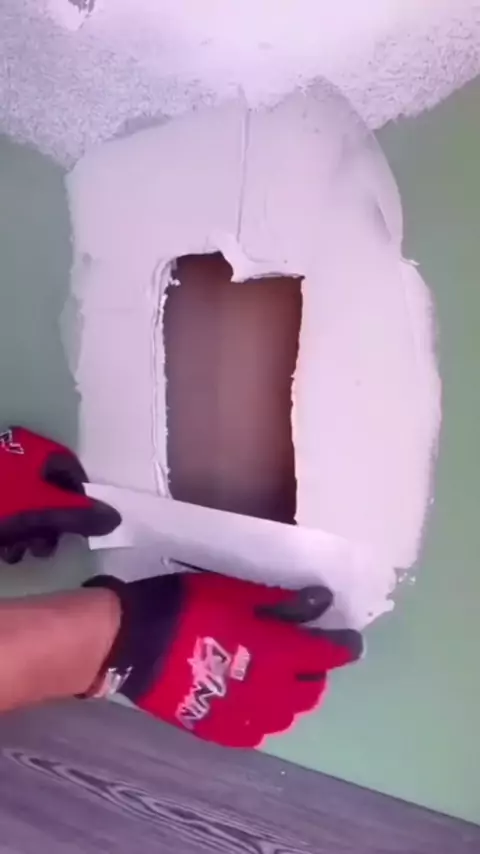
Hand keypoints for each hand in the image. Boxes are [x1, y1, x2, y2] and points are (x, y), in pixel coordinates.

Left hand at [0, 426, 120, 563]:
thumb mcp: (40, 512)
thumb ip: (80, 516)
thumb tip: (115, 519)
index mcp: (33, 449)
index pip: (71, 472)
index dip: (78, 502)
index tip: (76, 530)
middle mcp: (15, 455)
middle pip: (47, 490)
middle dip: (50, 523)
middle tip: (44, 548)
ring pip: (23, 503)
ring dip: (27, 532)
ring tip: (19, 552)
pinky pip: (4, 508)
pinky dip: (6, 528)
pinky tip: (1, 549)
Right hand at [84, 571, 362, 747]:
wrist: (129, 642)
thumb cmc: (185, 607)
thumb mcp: (234, 591)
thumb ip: (281, 601)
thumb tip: (321, 601)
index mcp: (275, 654)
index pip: (326, 655)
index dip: (343, 647)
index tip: (350, 639)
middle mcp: (266, 692)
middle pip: (309, 691)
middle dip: (316, 673)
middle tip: (308, 656)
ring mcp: (240, 716)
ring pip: (285, 715)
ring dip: (291, 697)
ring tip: (281, 679)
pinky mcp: (215, 729)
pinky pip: (253, 732)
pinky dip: (262, 717)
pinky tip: (254, 703)